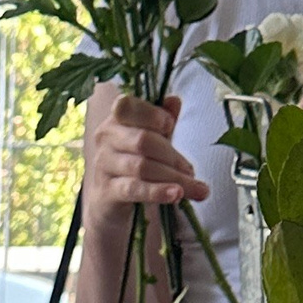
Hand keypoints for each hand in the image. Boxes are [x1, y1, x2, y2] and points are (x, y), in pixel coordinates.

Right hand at [82, 81, 207, 240]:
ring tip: (198, 190)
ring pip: (142, 167)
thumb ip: (162, 119)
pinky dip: (158, 192)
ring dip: (174, 177)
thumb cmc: (135, 161)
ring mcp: (104, 165)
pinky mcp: (106, 191)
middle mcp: (106, 138)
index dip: (150, 114)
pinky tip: (177, 195)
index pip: (127, 106)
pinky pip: (135, 189)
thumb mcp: (152, 137)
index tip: (170, 125)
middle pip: (142, 141)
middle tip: (191, 171)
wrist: (109, 201)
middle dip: (172, 156)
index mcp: (116, 119)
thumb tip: (174, 101)